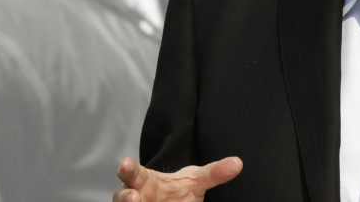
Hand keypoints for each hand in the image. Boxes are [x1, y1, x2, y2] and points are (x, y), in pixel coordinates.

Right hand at [113, 156, 242, 201]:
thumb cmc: (178, 190)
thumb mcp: (197, 180)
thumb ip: (215, 173)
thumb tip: (238, 163)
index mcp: (144, 180)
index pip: (133, 172)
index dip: (128, 168)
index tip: (126, 163)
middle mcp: (133, 197)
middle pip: (121, 196)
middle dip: (125, 196)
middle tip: (133, 196)